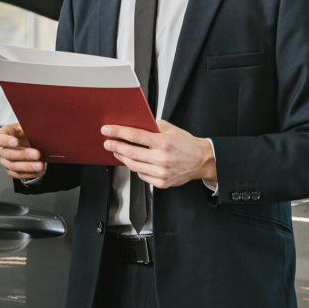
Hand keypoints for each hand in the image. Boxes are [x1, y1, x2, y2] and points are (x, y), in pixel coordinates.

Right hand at [0, 123, 45, 179]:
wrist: (28, 141)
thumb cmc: (25, 132)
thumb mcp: (26, 125)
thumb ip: (29, 126)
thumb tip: (39, 127)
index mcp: (3, 135)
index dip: (6, 141)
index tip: (16, 142)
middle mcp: (2, 149)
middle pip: (8, 154)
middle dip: (23, 155)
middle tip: (36, 154)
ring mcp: (5, 161)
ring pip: (13, 166)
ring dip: (28, 167)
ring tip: (39, 165)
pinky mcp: (12, 170)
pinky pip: (19, 174)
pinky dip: (30, 174)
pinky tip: (39, 171)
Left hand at [101, 120, 216, 188]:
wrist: (201, 160)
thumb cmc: (186, 144)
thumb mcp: (170, 129)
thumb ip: (152, 127)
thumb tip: (133, 124)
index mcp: (163, 142)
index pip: (135, 136)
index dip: (118, 132)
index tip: (107, 130)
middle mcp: (162, 158)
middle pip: (130, 152)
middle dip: (115, 146)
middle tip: (107, 142)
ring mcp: (161, 172)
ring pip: (133, 166)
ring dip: (122, 158)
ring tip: (117, 151)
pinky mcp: (162, 183)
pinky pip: (141, 175)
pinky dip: (135, 168)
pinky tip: (132, 162)